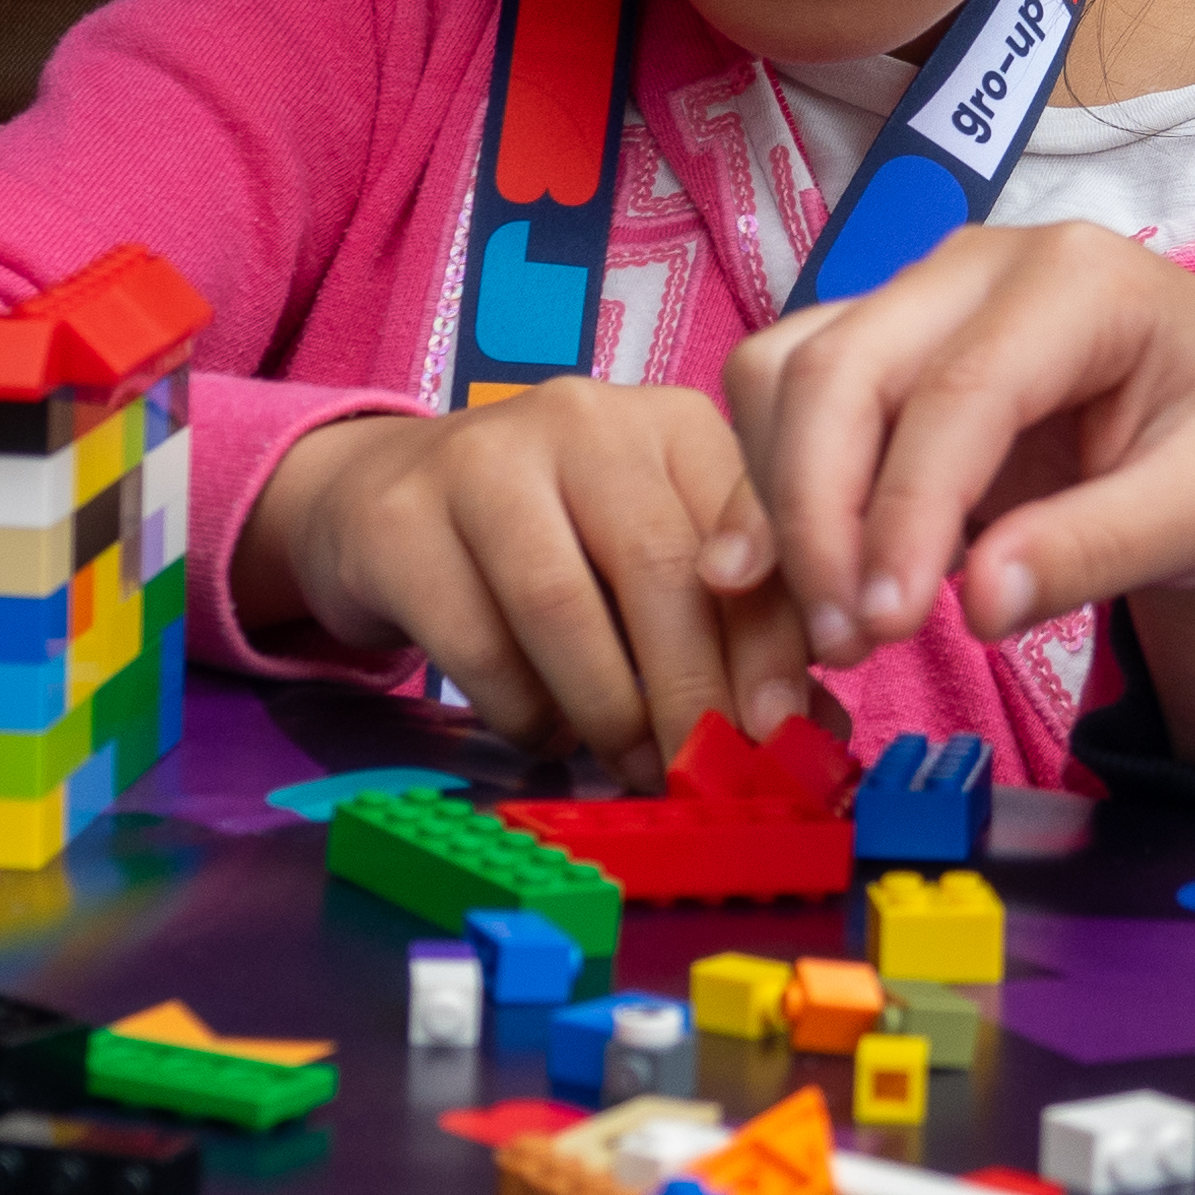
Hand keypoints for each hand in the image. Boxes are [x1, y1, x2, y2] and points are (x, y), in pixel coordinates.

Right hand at [241, 382, 810, 779]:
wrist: (384, 501)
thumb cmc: (553, 542)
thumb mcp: (651, 560)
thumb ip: (731, 629)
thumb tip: (811, 732)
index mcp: (672, 423)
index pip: (746, 525)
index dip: (771, 636)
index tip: (782, 729)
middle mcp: (584, 420)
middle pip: (658, 566)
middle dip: (693, 689)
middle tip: (707, 773)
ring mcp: (483, 460)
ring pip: (562, 605)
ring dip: (610, 709)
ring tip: (635, 765)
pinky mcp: (402, 520)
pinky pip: (477, 642)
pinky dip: (525, 710)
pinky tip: (548, 733)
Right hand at [719, 219, 1194, 787]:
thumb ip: (1102, 548)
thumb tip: (979, 604)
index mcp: (1078, 279)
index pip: (953, 392)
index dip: (903, 512)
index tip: (884, 626)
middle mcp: (977, 266)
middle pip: (835, 370)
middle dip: (816, 513)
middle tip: (846, 643)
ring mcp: (921, 303)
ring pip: (785, 379)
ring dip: (782, 504)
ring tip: (832, 627)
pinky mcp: (889, 358)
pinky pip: (791, 411)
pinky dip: (782, 498)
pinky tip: (822, 589)